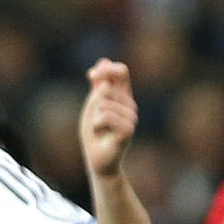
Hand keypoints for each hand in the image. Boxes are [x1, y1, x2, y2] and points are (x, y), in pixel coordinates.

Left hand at [78, 59, 138, 178]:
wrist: (98, 161)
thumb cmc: (95, 135)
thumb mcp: (92, 107)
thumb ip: (98, 87)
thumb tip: (102, 62)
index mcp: (122, 96)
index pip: (121, 71)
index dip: (107, 68)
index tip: (92, 75)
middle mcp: (129, 105)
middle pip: (108, 87)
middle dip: (94, 102)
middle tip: (96, 120)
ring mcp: (131, 117)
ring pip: (105, 103)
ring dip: (95, 116)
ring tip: (99, 129)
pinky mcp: (128, 131)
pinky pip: (107, 116)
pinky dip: (97, 124)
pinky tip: (100, 133)